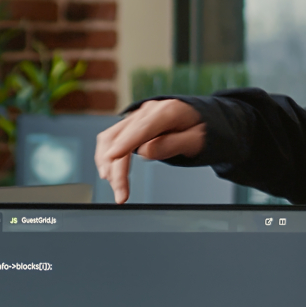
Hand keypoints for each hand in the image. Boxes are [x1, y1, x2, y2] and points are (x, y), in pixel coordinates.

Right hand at [93, 99, 207, 203]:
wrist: (198, 119)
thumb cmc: (199, 130)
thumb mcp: (197, 140)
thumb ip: (173, 144)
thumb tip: (145, 152)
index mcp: (167, 112)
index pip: (142, 128)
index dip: (126, 142)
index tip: (113, 157)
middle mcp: (148, 111)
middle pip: (123, 137)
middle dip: (118, 168)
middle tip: (121, 195)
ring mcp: (137, 117)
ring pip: (111, 137)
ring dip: (108, 163)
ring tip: (116, 187)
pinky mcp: (130, 125)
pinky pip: (111, 138)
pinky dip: (106, 156)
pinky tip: (108, 173)